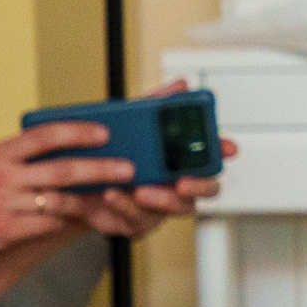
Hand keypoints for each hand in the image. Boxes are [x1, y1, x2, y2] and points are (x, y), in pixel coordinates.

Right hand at [0, 120, 135, 263]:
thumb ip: (15, 156)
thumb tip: (56, 146)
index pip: (45, 136)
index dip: (78, 132)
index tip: (105, 133)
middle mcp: (1, 177)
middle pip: (63, 169)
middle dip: (101, 168)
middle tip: (126, 168)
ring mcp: (3, 205)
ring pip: (58, 200)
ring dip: (87, 199)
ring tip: (107, 197)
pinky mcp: (5, 231)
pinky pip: (46, 224)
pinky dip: (63, 221)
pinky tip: (74, 219)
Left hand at [55, 84, 234, 238]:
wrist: (78, 184)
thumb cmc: (114, 155)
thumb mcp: (134, 126)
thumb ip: (157, 106)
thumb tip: (180, 84)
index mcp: (182, 161)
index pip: (212, 156)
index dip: (222, 152)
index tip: (228, 148)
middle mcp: (177, 185)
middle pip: (206, 189)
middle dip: (198, 186)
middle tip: (183, 182)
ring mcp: (159, 206)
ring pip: (174, 208)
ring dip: (160, 199)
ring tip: (141, 190)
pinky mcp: (135, 221)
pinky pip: (135, 217)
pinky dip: (123, 205)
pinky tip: (112, 194)